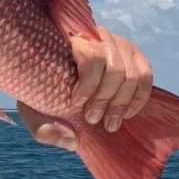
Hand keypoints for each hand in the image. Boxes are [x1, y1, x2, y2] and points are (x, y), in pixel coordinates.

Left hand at [17, 28, 153, 147]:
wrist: (55, 75)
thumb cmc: (42, 88)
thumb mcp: (33, 109)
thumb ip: (43, 127)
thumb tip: (72, 141)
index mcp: (71, 40)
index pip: (91, 55)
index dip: (88, 82)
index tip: (77, 103)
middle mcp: (100, 37)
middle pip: (115, 67)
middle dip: (106, 98)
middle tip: (93, 119)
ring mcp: (120, 44)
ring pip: (133, 73)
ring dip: (122, 102)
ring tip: (110, 123)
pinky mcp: (134, 55)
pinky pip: (146, 76)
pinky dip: (138, 98)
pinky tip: (127, 114)